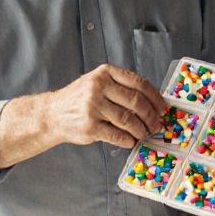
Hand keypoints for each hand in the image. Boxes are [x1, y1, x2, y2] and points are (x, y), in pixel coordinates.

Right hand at [48, 64, 165, 147]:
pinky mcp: (90, 126)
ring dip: (140, 130)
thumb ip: (120, 87)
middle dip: (151, 116)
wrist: (52, 114)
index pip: (138, 83)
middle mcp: (98, 87)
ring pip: (128, 120)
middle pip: (136, 102)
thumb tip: (151, 102)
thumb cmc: (79, 99)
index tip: (162, 107)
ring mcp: (93, 107)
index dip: (154, 97)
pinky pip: (117, 135)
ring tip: (143, 134)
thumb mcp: (97, 83)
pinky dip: (127, 140)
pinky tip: (130, 141)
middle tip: (156, 124)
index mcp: (105, 73)